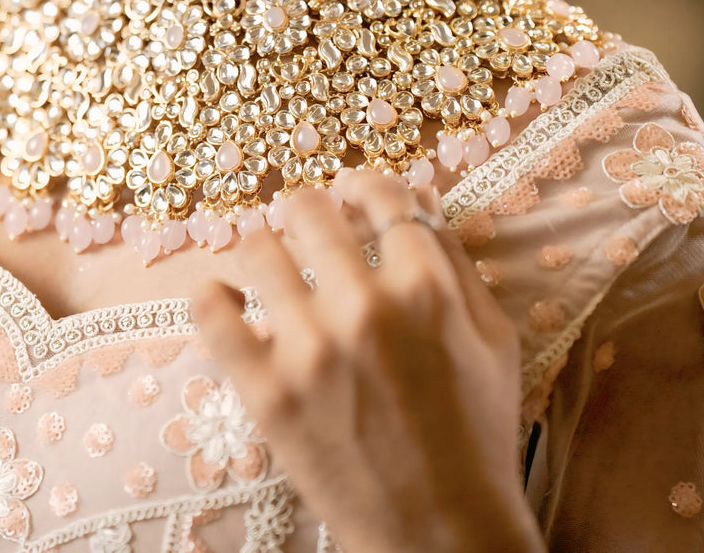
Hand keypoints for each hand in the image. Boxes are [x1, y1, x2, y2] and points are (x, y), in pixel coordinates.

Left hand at [191, 171, 543, 552]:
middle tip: (303, 225)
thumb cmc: (477, 434)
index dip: (363, 186)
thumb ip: (455, 263)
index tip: (351, 193)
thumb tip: (416, 198)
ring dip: (262, 248)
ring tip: (268, 265)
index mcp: (427, 290)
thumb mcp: (493, 339)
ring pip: (255, 248)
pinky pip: (210, 312)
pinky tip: (222, 297)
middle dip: (307, 209)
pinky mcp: (265, 391)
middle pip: (309, 210)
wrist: (443, 531)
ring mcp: (309, 350)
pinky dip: (210, 295)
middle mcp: (365, 308)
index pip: (381, 196)